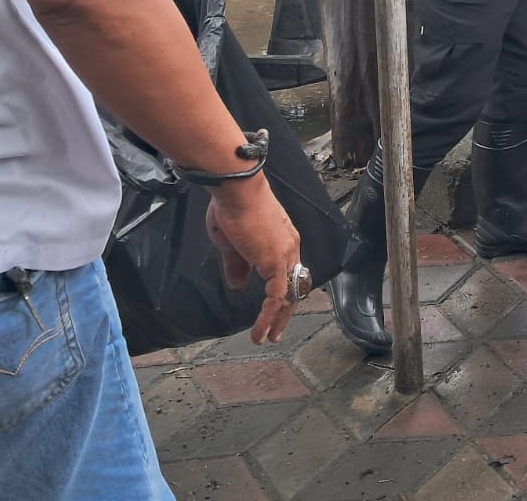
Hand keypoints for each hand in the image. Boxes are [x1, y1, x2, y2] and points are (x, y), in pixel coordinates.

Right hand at [204, 176, 301, 343]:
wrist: (236, 189)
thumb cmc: (232, 207)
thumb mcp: (231, 243)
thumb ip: (237, 265)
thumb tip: (238, 286)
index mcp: (283, 239)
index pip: (289, 271)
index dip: (283, 291)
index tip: (274, 307)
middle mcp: (289, 247)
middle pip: (294, 285)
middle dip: (285, 311)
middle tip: (276, 331)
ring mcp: (284, 254)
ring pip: (289, 294)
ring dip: (279, 319)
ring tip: (268, 337)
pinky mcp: (275, 262)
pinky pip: (277, 296)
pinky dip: (269, 317)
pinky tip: (259, 332)